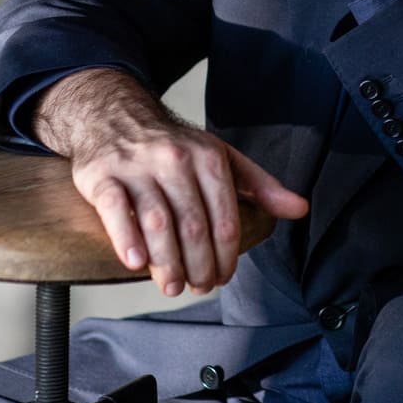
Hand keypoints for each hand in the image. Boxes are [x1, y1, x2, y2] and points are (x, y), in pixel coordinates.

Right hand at [33, 69, 307, 296]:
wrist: (114, 115)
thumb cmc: (174, 146)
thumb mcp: (222, 157)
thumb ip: (260, 186)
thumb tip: (300, 208)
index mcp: (208, 158)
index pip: (225, 218)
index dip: (227, 255)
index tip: (223, 277)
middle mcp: (174, 160)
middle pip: (193, 225)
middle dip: (200, 265)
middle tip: (199, 287)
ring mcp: (137, 167)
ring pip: (157, 221)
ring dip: (167, 262)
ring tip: (172, 286)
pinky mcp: (102, 175)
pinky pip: (115, 209)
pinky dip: (126, 238)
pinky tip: (136, 263)